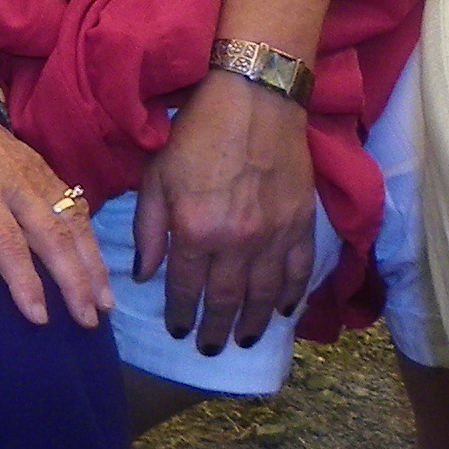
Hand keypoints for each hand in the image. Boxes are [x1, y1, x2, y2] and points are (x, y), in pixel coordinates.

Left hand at [0, 41, 110, 328]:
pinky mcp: (41, 164)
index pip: (5, 239)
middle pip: (52, 233)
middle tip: (90, 321)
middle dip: (75, 279)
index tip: (40, 316)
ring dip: (92, 261)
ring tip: (106, 302)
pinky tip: (99, 264)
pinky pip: (74, 203)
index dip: (23, 279)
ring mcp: (31, 169)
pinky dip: (90, 236)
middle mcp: (12, 177)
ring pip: (72, 219)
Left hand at [133, 70, 315, 352]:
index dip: (180, 312)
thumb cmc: (195, 132)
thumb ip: (148, 229)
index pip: (186, 287)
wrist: (254, 99)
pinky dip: (293, 296)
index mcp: (195, 230)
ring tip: (244, 341)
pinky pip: (300, 272)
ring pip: (266, 295)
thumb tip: (145, 275)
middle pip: (227, 300)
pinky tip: (285, 311)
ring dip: (255, 323)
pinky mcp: (303, 224)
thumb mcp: (155, 176)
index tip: (177, 330)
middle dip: (216, 329)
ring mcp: (275, 236)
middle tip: (209, 349)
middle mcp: (237, 242)